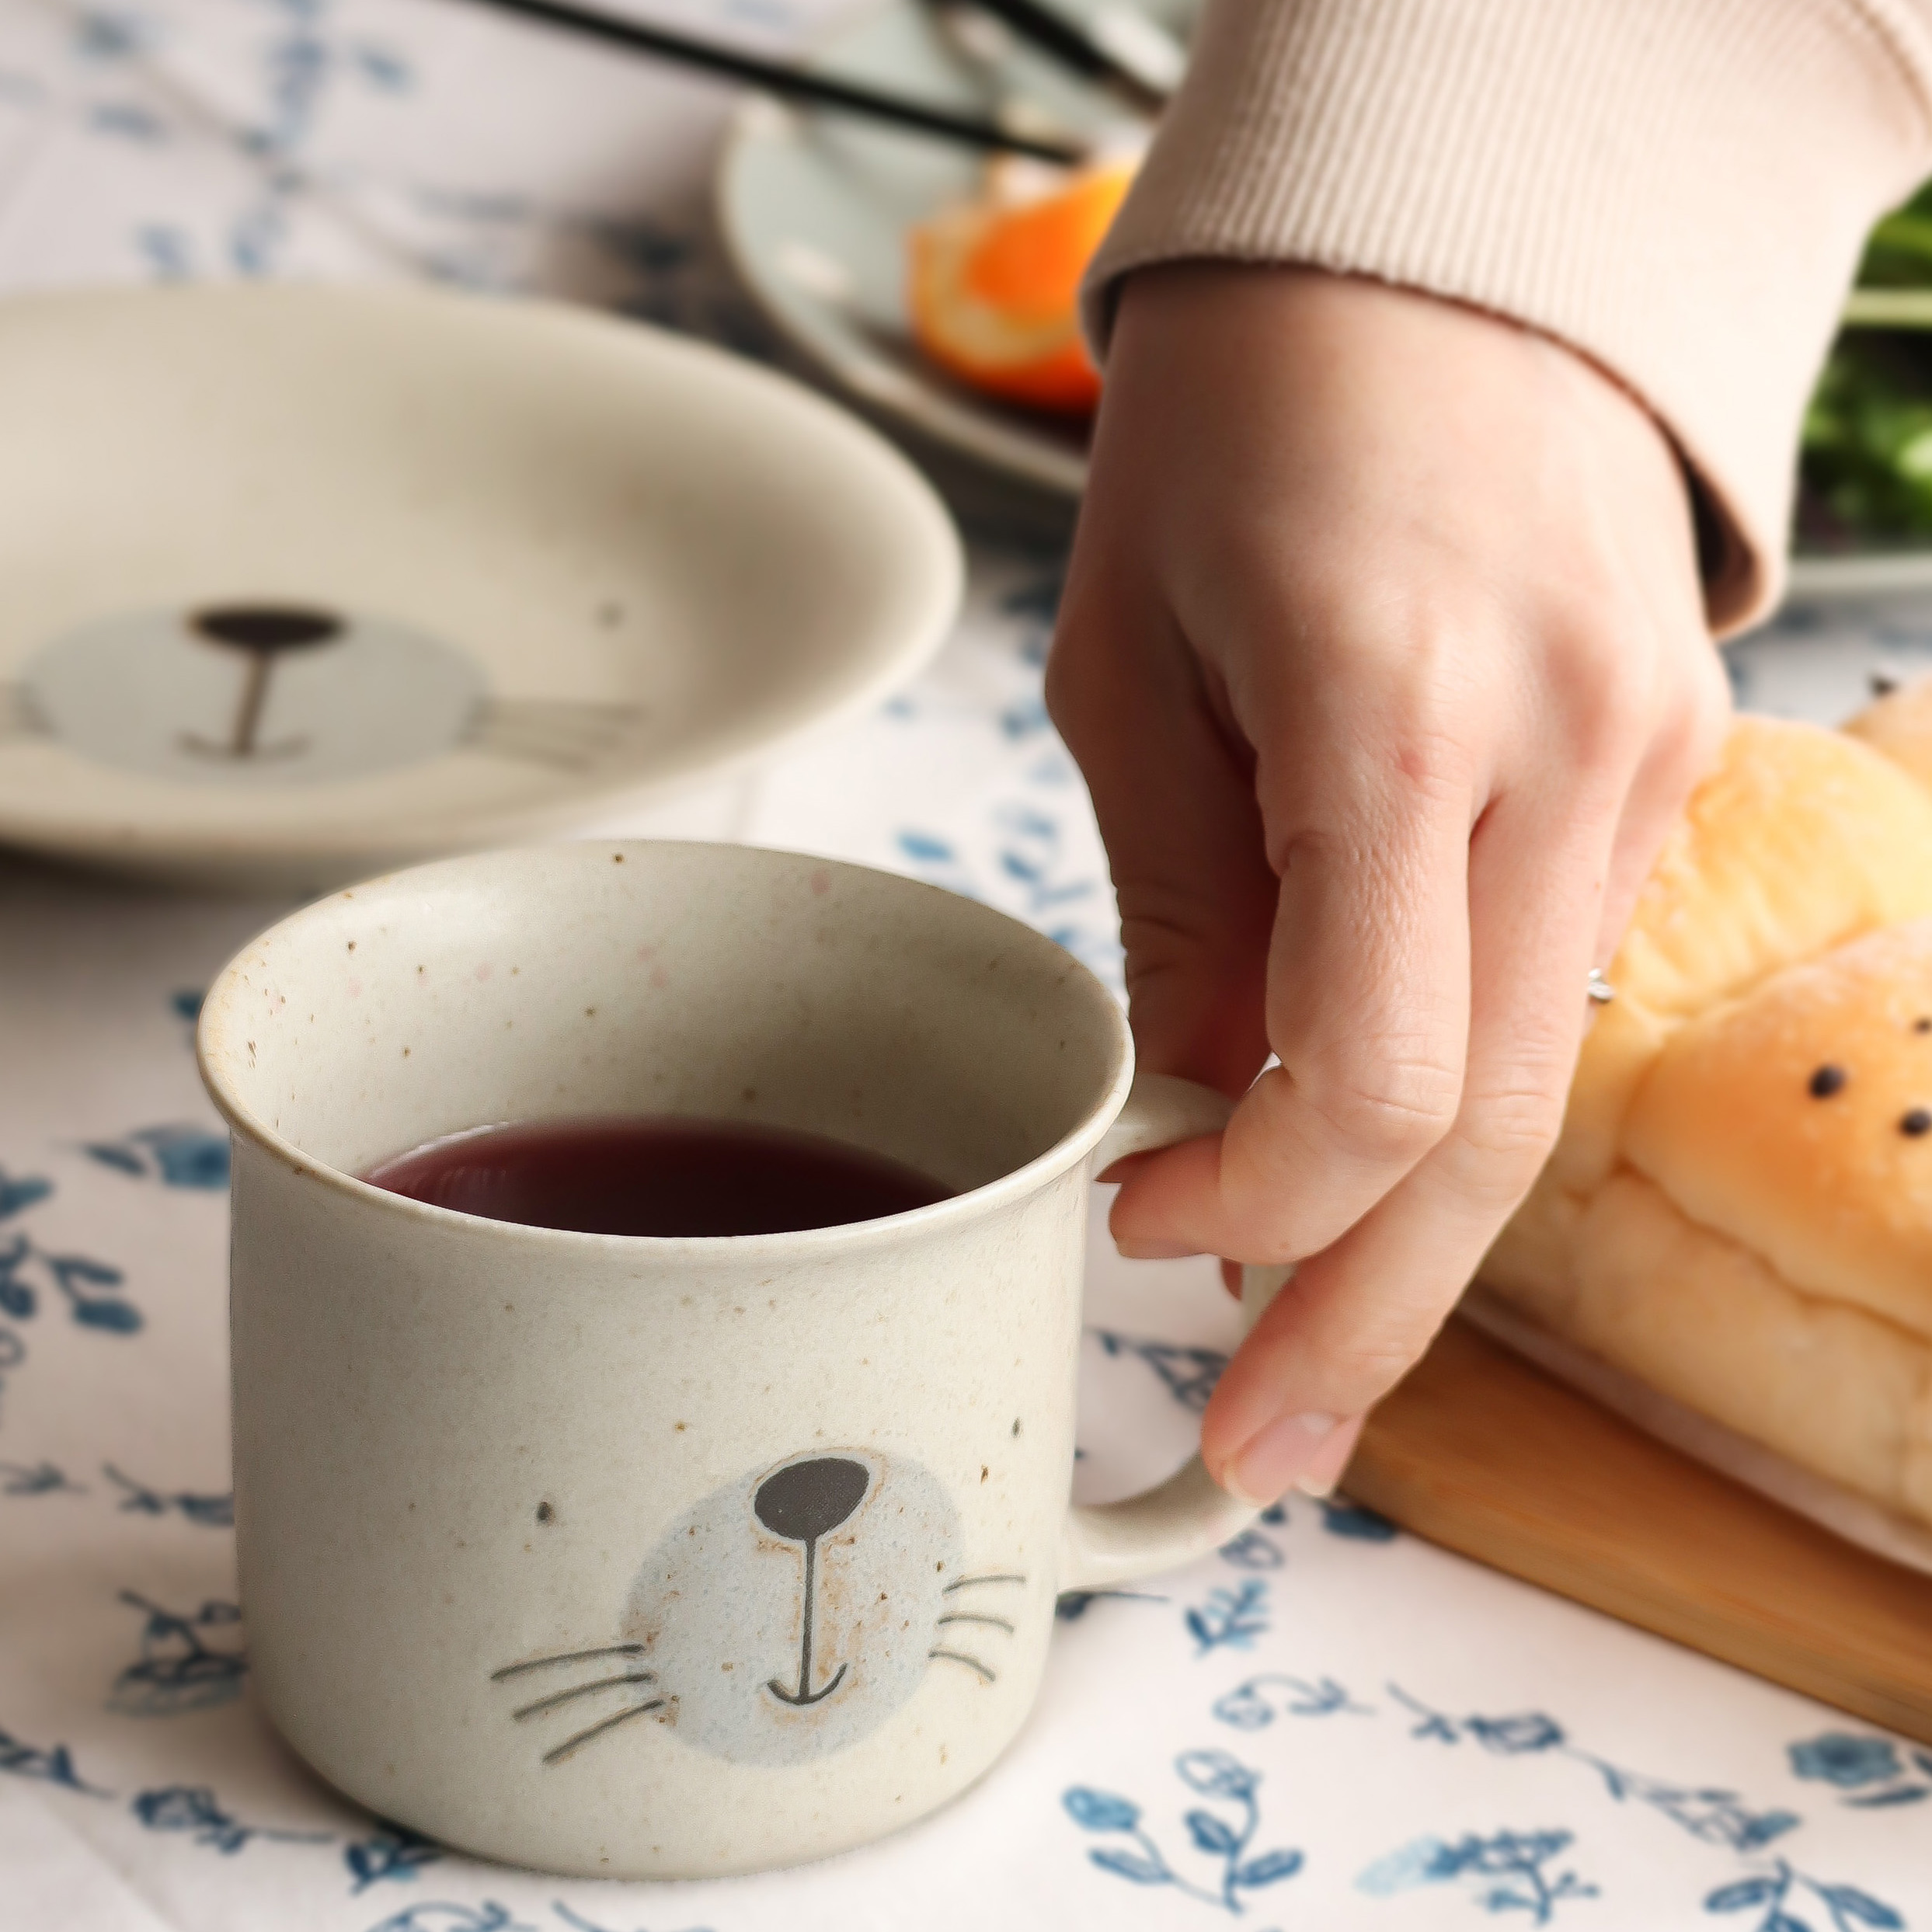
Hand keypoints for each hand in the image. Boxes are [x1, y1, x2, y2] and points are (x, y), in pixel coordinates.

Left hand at [1048, 265, 1729, 1503]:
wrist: (1438, 261)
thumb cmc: (1243, 423)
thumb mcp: (1129, 663)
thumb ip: (1181, 910)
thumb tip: (1207, 1109)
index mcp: (1402, 711)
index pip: (1376, 1079)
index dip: (1255, 1207)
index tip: (1143, 1226)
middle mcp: (1572, 756)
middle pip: (1488, 1135)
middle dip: (1365, 1321)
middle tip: (1258, 1450)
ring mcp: (1649, 767)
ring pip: (1539, 1078)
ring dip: (1412, 1230)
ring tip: (1300, 1341)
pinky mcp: (1666, 768)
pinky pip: (1553, 978)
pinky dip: (1457, 1090)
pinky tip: (1366, 1153)